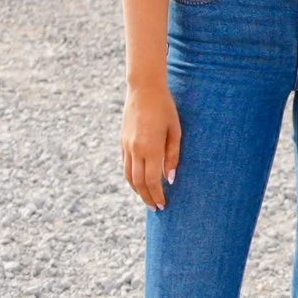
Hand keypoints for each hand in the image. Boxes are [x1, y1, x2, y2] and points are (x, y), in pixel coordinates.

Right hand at [122, 83, 181, 208]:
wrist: (143, 89)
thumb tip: (170, 179)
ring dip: (138, 190)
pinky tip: (140, 180)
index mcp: (150, 148)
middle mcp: (135, 150)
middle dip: (147, 198)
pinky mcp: (122, 141)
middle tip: (156, 208)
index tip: (163, 206)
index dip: (157, 196)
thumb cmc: (165, 108)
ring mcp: (126, 146)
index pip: (152, 181)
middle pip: (138, 183)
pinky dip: (132, 177)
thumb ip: (173, 156)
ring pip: (128, 176)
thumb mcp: (175, 131)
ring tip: (148, 198)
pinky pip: (125, 165)